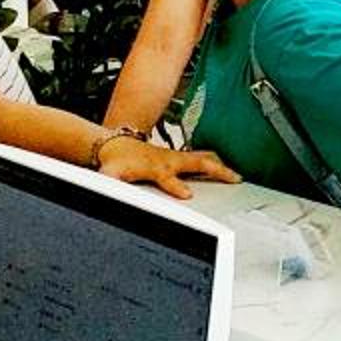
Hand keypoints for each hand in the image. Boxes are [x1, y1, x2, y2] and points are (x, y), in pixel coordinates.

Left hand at [97, 137, 236, 198]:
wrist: (116, 144)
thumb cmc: (117, 161)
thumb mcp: (110, 173)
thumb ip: (108, 181)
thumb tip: (103, 188)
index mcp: (157, 168)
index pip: (170, 179)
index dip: (177, 187)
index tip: (188, 195)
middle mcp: (171, 160)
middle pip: (199, 162)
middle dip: (218, 170)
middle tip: (234, 179)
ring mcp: (177, 156)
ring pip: (204, 157)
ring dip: (221, 165)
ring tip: (236, 175)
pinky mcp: (180, 155)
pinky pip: (202, 156)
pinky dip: (216, 160)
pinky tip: (223, 165)